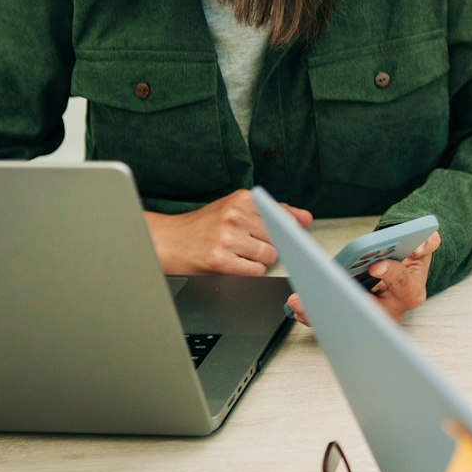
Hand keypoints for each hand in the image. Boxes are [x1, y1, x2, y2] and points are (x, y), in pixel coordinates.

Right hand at [145, 190, 312, 275]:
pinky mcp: (221, 260)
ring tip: (237, 253)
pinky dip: (249, 271)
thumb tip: (305, 218)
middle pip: (278, 238)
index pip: (282, 216)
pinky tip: (233, 263)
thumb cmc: (203, 227)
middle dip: (266, 245)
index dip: (288, 229)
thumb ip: (273, 212)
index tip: (294, 233)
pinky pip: (255, 271)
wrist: (166, 241)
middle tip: (245, 244)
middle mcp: (235, 215)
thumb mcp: (235, 209)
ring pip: (269, 256)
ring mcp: (228, 238)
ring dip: (257, 260)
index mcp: (242, 199)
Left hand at [289, 231, 440, 325]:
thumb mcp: (422, 246)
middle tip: (323, 289)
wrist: (396, 266)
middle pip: (369, 310)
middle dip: (345, 301)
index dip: (390, 274)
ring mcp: (369, 316)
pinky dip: (314, 314)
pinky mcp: (351, 316)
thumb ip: (427, 241)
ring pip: (346, 318)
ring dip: (321, 312)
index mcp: (411, 291)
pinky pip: (333, 319)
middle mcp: (391, 310)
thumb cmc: (407, 259)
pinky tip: (298, 306)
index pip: (402, 284)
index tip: (376, 265)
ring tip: (299, 302)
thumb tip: (420, 244)